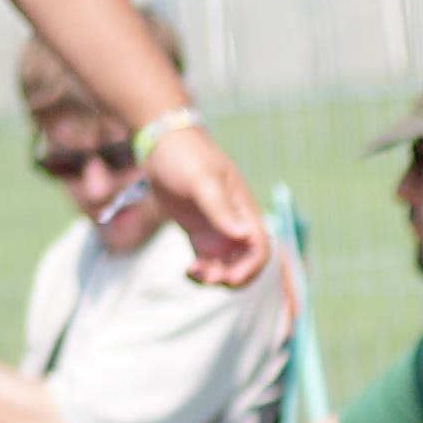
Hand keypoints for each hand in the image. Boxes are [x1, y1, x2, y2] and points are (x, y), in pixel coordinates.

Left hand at [135, 118, 268, 288]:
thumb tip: (243, 236)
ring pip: (227, 266)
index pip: (260, 248)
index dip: (251, 268)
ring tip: (193, 272)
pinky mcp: (200, 234)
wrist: (162, 145)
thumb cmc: (186, 156)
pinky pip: (208, 262)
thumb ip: (221, 209)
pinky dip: (201, 273)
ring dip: (215, 277)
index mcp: (243, 210)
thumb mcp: (202, 181)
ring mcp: (217, 230)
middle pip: (247, 263)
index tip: (228, 277)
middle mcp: (235, 224)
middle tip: (207, 276)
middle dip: (231, 277)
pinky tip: (187, 270)